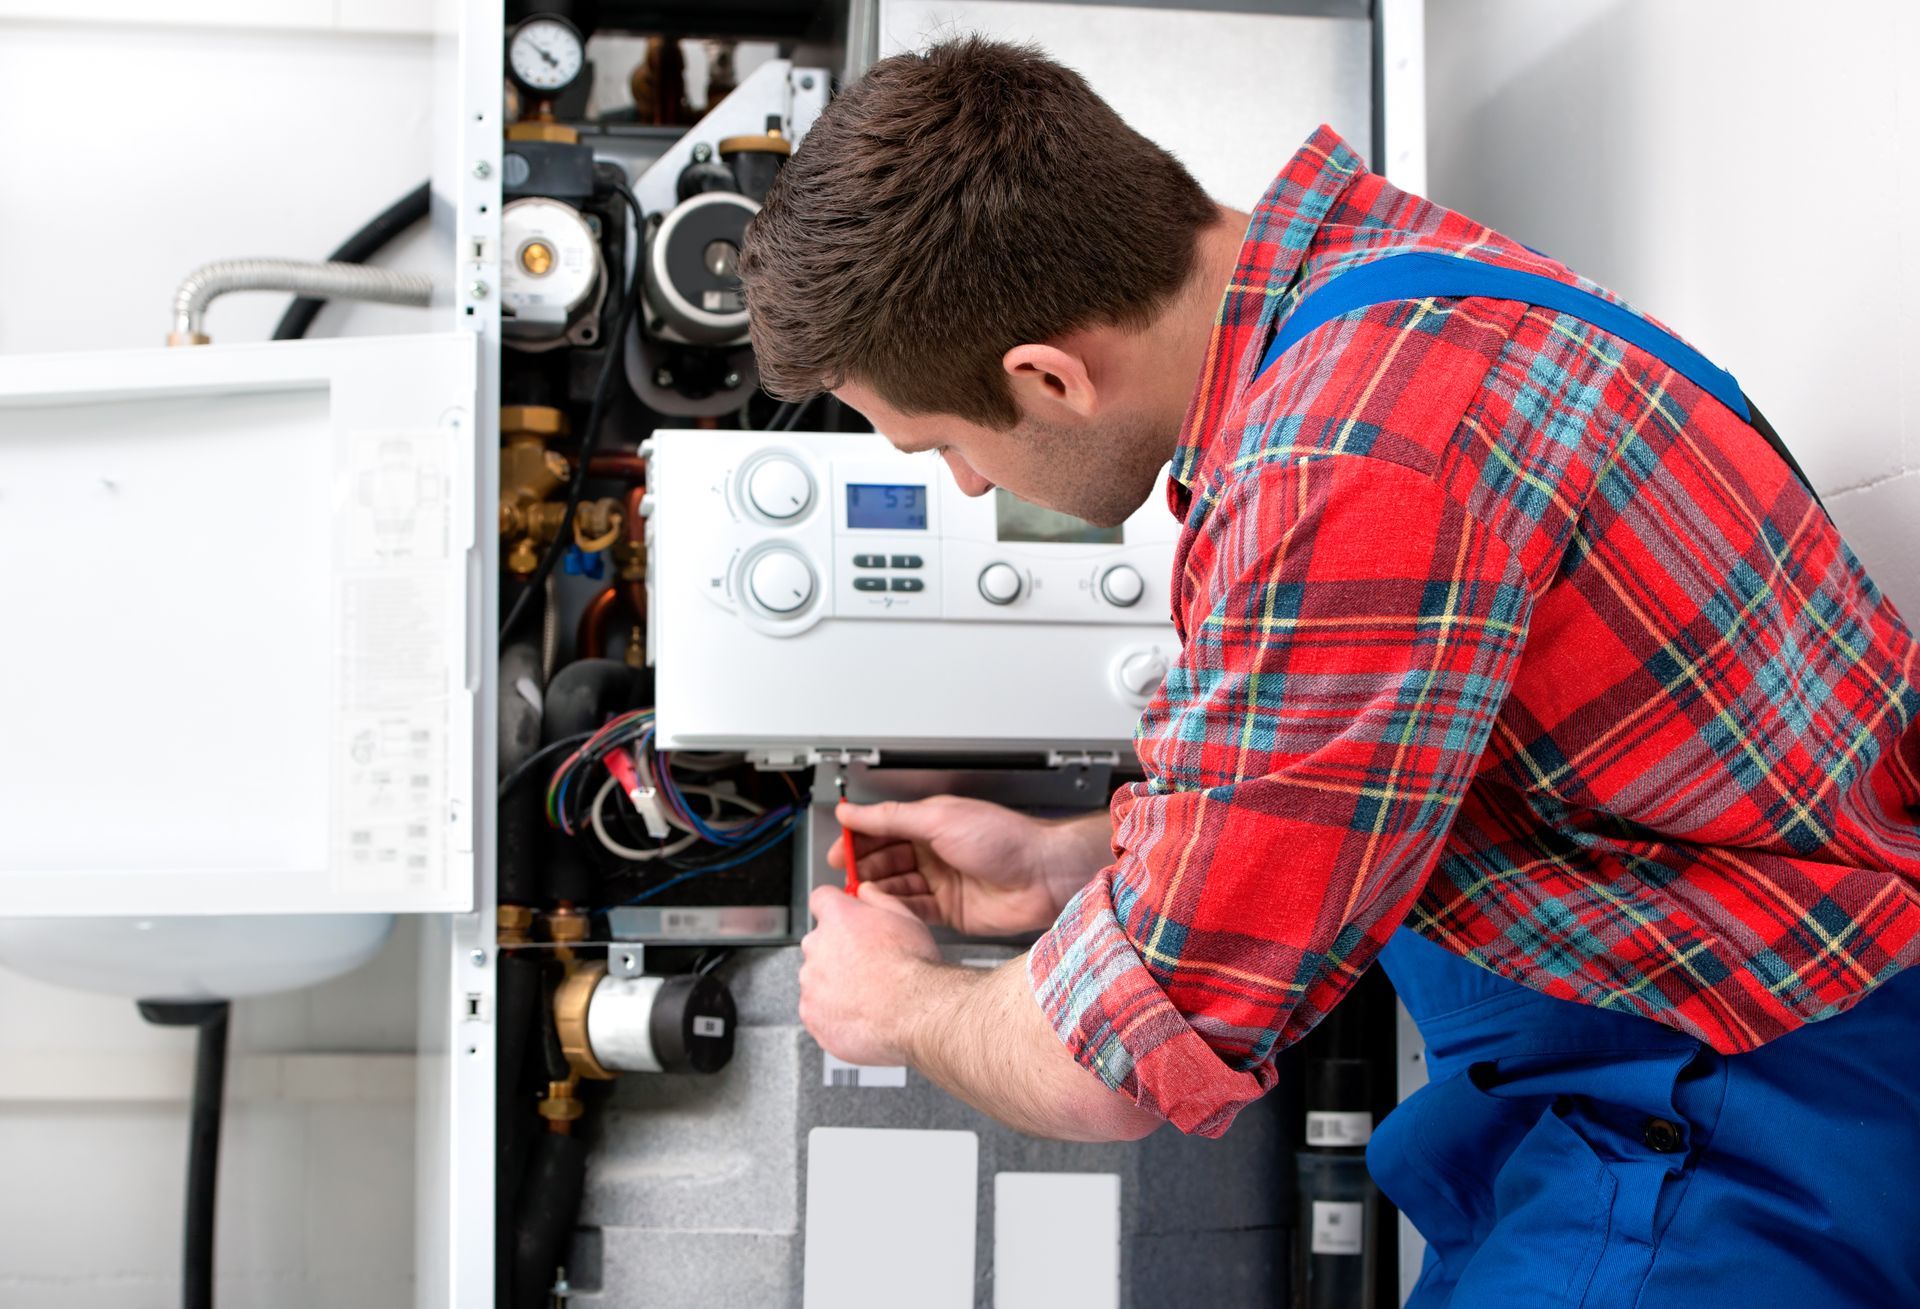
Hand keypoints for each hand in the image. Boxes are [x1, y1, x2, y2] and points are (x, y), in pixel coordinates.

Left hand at [798, 883, 940, 1065]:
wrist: (914, 1012)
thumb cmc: (913, 968)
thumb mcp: (906, 918)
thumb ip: (878, 899)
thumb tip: (866, 891)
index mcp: (838, 918)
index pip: (821, 900)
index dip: (834, 909)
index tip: (843, 919)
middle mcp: (817, 946)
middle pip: (819, 942)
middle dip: (838, 951)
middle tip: (867, 966)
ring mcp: (811, 983)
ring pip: (818, 979)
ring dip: (835, 984)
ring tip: (868, 995)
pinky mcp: (811, 1015)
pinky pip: (817, 1011)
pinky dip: (833, 1013)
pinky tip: (861, 1014)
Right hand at [830, 796, 1106, 935]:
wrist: (1043, 876)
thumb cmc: (1006, 840)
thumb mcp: (940, 818)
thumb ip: (892, 817)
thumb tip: (853, 811)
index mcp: (932, 822)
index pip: (884, 828)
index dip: (859, 838)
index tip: (839, 848)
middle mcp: (935, 851)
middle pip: (886, 858)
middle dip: (864, 866)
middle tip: (846, 876)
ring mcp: (942, 882)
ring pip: (897, 886)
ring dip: (878, 889)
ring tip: (861, 894)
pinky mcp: (950, 911)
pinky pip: (913, 910)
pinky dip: (896, 909)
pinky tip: (883, 909)